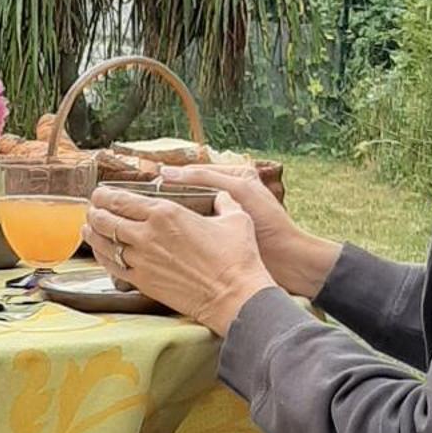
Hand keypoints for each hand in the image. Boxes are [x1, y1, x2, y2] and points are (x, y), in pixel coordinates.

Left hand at [85, 186, 276, 336]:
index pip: (122, 199)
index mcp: (166, 214)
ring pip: (104, 243)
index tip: (100, 193)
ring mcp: (141, 260)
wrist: (233, 296)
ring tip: (88, 226)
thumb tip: (222, 197)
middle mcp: (147, 235)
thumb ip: (224, 202)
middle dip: (94, 210)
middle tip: (92, 207)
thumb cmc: (237, 258)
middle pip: (106, 219)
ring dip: (92, 232)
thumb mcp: (235, 218)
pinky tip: (99, 251)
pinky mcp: (142, 282)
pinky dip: (101, 257)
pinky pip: (112, 267)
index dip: (105, 194)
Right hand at [159, 164, 340, 298]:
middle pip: (188, 192)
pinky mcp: (216, 241)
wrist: (287, 261)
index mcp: (233, 177)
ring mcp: (219, 220)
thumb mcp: (239, 191)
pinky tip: (163, 237)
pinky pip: (192, 232)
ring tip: (148, 219)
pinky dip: (179, 234)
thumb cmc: (269, 222)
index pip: (195, 172)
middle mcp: (225, 196)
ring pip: (187, 214)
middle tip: (144, 202)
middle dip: (168, 198)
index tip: (151, 181)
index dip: (173, 176)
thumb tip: (167, 173)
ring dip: (171, 218)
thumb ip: (206, 179)